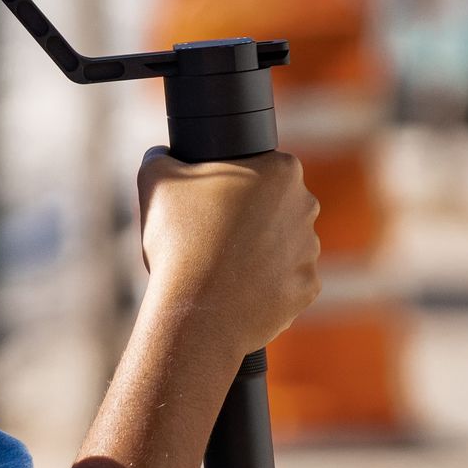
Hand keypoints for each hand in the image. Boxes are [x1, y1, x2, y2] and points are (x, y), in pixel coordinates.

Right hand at [135, 149, 320, 360]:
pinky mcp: (307, 288)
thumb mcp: (156, 180)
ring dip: (261, 251)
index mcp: (281, 170)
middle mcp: (306, 206)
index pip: (262, 168)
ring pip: (283, 244)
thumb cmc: (180, 241)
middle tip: (214, 232)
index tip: (212, 200)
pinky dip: (266, 286)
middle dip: (251, 215)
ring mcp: (310, 250)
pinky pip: (286, 282)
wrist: (198, 312)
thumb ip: (160, 158)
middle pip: (276, 205)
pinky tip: (238, 290)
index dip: (234, 183)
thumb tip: (161, 156)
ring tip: (224, 265)